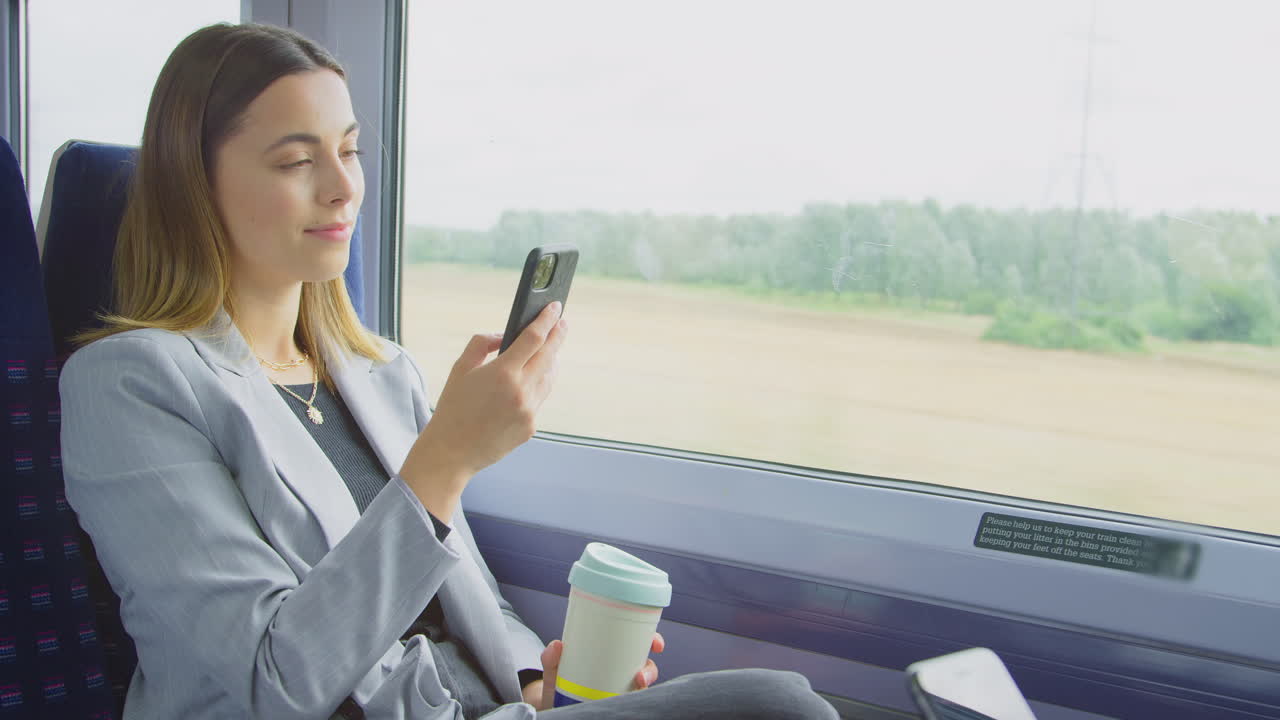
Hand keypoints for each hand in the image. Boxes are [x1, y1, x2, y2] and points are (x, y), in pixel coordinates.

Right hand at [399, 302, 566, 520]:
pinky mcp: (531, 427)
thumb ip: (483, 343)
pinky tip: (530, 381)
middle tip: (562, 324)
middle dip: (557, 336)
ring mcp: (529, 411)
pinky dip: (537, 386)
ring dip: (551, 362)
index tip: (555, 308)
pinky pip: (539, 399)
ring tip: (549, 350)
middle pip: (550, 356)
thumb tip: (506, 337)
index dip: (547, 320)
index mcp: (503, 373)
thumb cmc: (452, 408)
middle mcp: (521, 391)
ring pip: (549, 378)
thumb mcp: (460, 368)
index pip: (534, 338)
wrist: (451, 452)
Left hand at [534, 633, 665, 710]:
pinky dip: (634, 703)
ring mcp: (619, 688)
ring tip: (635, 689)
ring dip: (644, 688)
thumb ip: (551, 657)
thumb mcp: (554, 666)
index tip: (656, 643)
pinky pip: (630, 704)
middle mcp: (620, 670)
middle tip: (641, 675)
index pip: (637, 643)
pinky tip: (627, 705)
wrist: (552, 704)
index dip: (652, 640)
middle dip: (651, 669)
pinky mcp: (614, 704)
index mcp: (611, 653)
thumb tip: (557, 646)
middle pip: (646, 666)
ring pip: (641, 687)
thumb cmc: (558, 680)